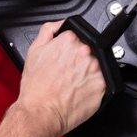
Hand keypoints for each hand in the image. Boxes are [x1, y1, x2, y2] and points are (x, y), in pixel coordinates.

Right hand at [15, 21, 105, 136]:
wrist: (41, 112)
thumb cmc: (36, 88)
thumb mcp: (34, 51)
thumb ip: (49, 30)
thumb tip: (60, 23)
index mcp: (69, 40)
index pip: (78, 36)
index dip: (70, 50)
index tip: (66, 59)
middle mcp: (84, 52)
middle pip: (88, 50)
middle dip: (79, 60)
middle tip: (67, 74)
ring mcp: (94, 68)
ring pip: (96, 65)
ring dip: (87, 73)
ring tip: (72, 84)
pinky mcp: (102, 85)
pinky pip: (102, 81)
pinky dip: (92, 86)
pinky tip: (79, 91)